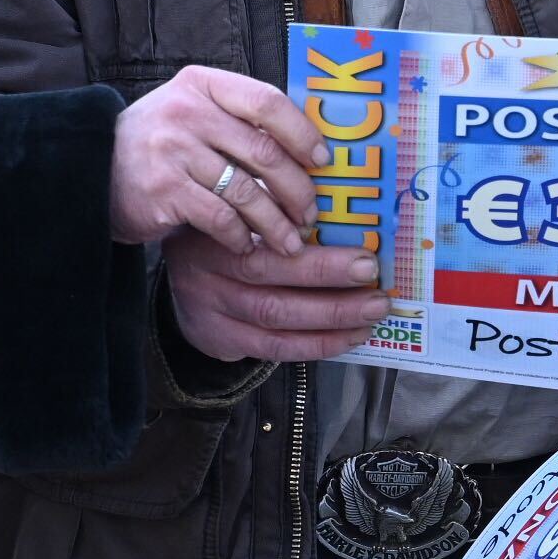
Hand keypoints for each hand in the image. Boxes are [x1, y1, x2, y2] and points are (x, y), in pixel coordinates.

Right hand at [109, 66, 323, 251]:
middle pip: (264, 151)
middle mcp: (187, 111)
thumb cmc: (157, 145)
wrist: (90, 170)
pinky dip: (240, 237)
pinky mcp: (164, 190)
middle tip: (311, 213)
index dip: (303, 132)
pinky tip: (247, 246)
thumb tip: (307, 147)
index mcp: (202, 84)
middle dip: (297, 189)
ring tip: (289, 241)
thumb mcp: (191, 113)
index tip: (322, 159)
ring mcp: (173, 150)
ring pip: (247, 191)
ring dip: (275, 222)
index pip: (267, 101)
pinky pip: (220, 218)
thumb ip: (236, 120)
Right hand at [164, 226, 387, 366]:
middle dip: (333, 287)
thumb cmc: (226, 233)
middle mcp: (208, 275)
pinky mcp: (221, 340)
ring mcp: (212, 312)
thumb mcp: (237, 211)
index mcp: (216, 234)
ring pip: (277, 321)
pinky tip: (349, 336)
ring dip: (332, 319)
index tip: (366, 255)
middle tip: (378, 285)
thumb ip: (278, 210)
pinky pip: (274, 349)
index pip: (269, 249)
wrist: (180, 278)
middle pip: (274, 285)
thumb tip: (348, 211)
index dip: (319, 259)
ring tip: (372, 312)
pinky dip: (316, 345)